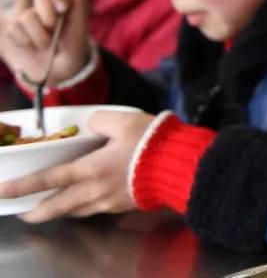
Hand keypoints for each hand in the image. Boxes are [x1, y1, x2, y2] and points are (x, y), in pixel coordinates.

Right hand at [0, 0, 91, 84]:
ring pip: (27, 16)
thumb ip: (79, 2)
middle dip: (48, 15)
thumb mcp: (80, 25)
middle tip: (54, 28)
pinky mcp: (14, 27)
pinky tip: (32, 45)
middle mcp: (46, 4)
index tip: (64, 6)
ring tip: (47, 43)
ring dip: (39, 34)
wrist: (58, 68)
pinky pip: (14, 27)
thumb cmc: (73, 44)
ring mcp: (28, 14)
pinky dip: (26, 39)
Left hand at [0, 110, 155, 222]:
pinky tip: (88, 203)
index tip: (4, 191)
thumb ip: (100, 120)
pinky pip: (98, 209)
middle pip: (59, 206)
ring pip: (78, 211)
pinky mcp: (126, 205)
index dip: (24, 185)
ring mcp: (111, 201)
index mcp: (91, 168)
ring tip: (53, 210)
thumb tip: (92, 124)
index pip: (50, 179)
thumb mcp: (124, 119)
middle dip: (38, 211)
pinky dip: (85, 208)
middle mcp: (96, 190)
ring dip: (61, 212)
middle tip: (25, 215)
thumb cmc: (152, 142)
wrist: (181, 165)